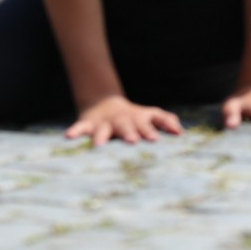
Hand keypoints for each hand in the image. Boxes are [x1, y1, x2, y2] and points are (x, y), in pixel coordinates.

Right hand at [66, 94, 182, 146]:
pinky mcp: (88, 124)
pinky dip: (75, 131)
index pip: (148, 123)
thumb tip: (182, 132)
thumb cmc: (133, 118)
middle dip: (129, 133)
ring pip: (103, 129)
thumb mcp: (150, 115)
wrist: (105, 103)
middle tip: (133, 141)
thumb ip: (166, 121)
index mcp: (139, 119)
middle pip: (127, 126)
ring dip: (101, 136)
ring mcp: (105, 122)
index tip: (156, 140)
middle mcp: (123, 120)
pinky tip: (69, 136)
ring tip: (99, 146)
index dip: (151, 131)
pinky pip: (80, 128)